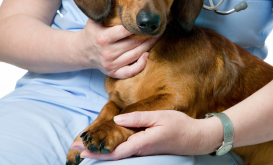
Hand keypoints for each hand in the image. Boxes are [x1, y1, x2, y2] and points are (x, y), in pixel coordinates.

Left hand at [71, 111, 222, 160]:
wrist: (196, 138)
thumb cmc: (179, 126)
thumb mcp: (160, 117)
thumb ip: (137, 118)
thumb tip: (117, 119)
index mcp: (142, 143)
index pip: (114, 152)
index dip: (96, 152)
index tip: (80, 149)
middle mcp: (140, 150)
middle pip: (113, 155)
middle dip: (94, 153)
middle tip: (75, 149)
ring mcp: (143, 151)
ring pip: (118, 154)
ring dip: (101, 151)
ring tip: (86, 146)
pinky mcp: (147, 148)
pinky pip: (126, 151)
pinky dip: (112, 149)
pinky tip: (108, 145)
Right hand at [75, 19, 159, 78]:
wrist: (80, 51)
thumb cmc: (92, 32)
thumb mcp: (95, 19)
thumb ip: (106, 8)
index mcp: (103, 38)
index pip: (125, 31)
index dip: (138, 26)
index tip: (149, 21)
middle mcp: (107, 52)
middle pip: (134, 43)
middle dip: (148, 35)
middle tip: (159, 27)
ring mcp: (110, 64)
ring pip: (136, 55)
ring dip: (149, 46)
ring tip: (157, 36)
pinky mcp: (113, 73)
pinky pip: (130, 72)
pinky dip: (141, 65)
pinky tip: (147, 55)